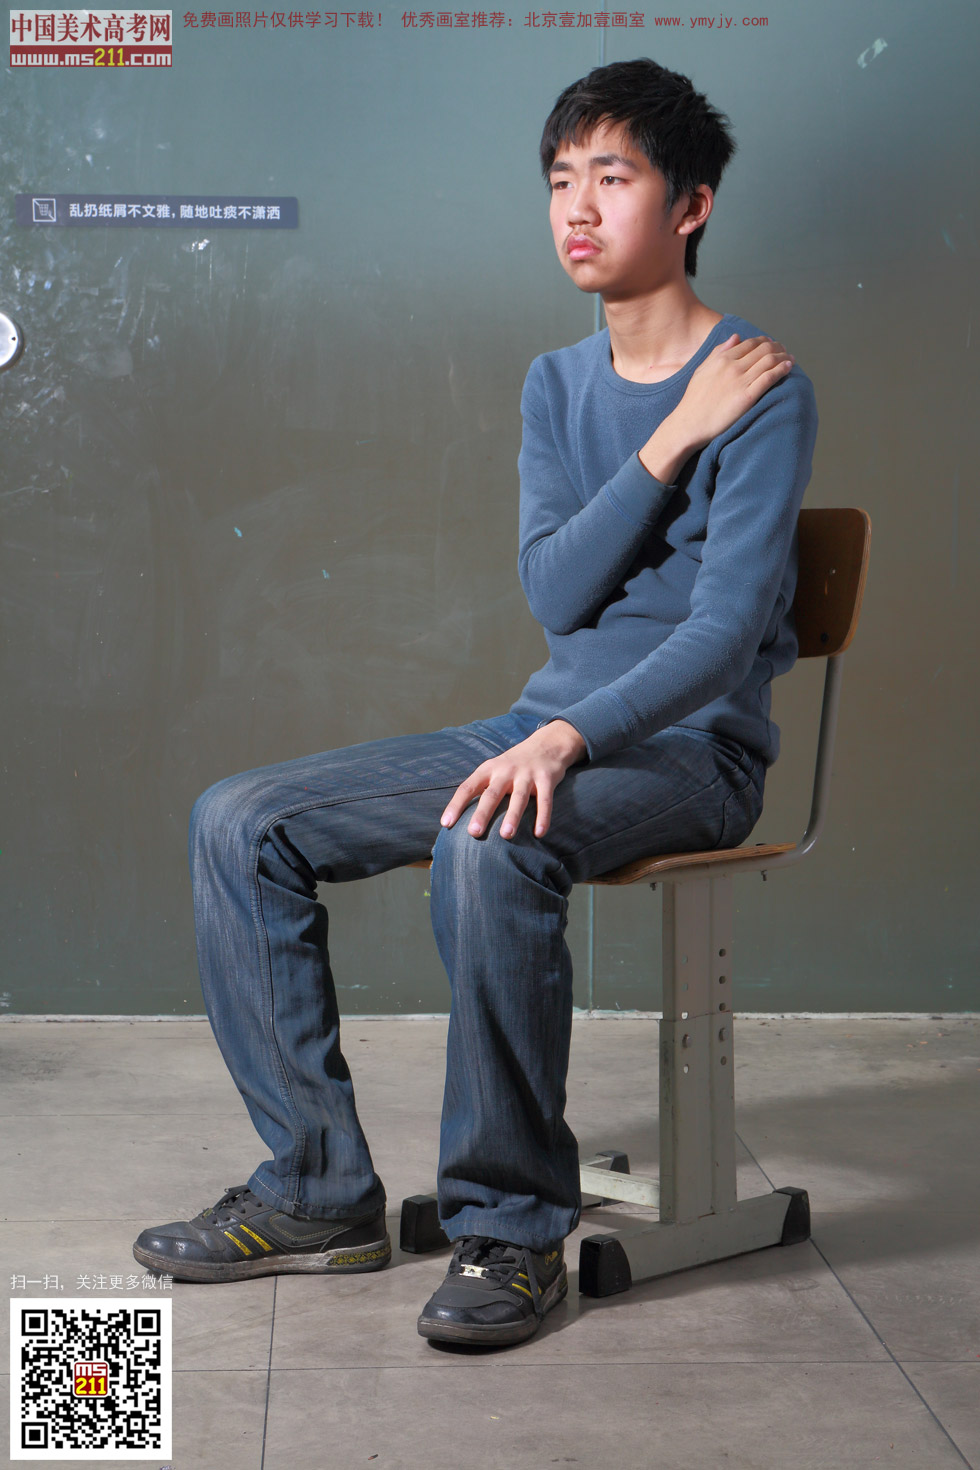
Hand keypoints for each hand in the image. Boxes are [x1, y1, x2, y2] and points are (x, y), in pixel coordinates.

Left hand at [439, 721, 586, 839]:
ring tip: (506, 835)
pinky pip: (544, 800)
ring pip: (518, 798)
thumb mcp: (493, 770)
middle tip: (473, 833)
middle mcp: (506, 771)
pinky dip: (543, 817)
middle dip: (482, 813)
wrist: (546, 744)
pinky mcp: (547, 779)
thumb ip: (480, 789)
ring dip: (512, 817)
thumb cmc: (513, 765)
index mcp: (488, 769)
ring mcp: (527, 774)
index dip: (456, 805)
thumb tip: (460, 817)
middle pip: (492, 794)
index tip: (446, 823)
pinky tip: (539, 833)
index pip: (468, 787)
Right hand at [639, 334, 794, 482]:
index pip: (749, 343)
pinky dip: (782, 369)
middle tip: (784, 351)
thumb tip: (735, 337)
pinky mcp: (747, 397)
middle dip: (777, 347)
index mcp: (722, 359)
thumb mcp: (701, 370)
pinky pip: (769, 378)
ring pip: (769, 361)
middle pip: (763, 350)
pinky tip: (789, 367)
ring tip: (790, 358)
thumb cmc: (693, 401)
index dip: (764, 341)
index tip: (772, 344)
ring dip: (783, 357)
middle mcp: (732, 366)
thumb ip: (718, 352)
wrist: (688, 424)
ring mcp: (740, 381)